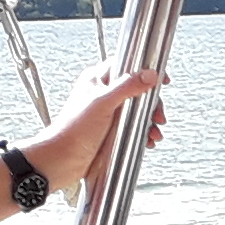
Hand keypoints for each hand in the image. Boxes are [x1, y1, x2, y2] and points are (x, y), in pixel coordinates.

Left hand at [17, 68, 163, 195]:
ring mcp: (107, 113)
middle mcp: (103, 94)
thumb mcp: (104, 102)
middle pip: (136, 90)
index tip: (161, 79)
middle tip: (157, 114)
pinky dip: (142, 133)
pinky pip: (132, 128)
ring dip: (149, 121)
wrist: (63, 159)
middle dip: (151, 103)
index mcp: (97, 80)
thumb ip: (128, 86)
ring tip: (153, 132)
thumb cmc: (74, 129)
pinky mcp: (110, 131)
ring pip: (136, 110)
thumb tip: (149, 75)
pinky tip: (146, 140)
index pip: (126, 65)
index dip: (145, 70)